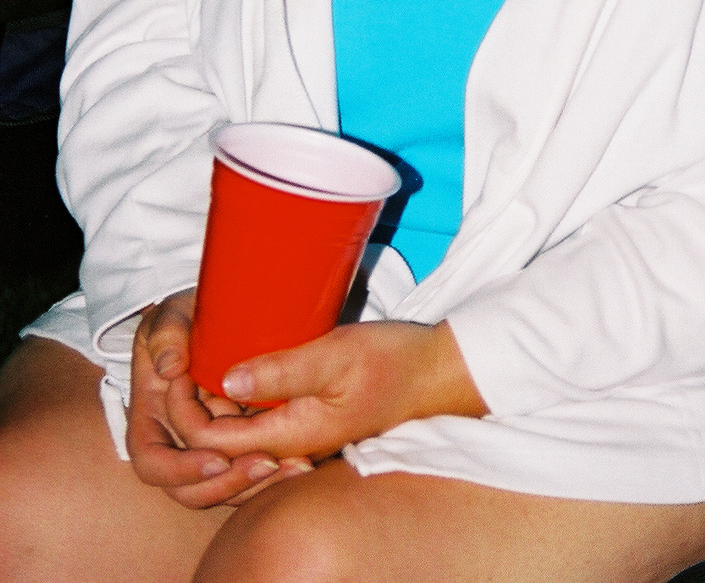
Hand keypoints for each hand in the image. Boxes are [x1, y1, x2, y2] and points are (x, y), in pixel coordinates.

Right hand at [126, 290, 313, 508]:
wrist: (218, 312)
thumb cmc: (187, 314)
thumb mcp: (173, 315)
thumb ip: (166, 333)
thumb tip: (170, 368)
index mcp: (150, 417)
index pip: (151, 461)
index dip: (180, 468)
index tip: (218, 457)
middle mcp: (174, 441)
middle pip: (188, 489)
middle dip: (226, 484)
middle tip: (265, 464)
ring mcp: (203, 447)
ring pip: (220, 489)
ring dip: (252, 485)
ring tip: (290, 466)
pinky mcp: (234, 443)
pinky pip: (244, 472)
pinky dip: (269, 476)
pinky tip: (301, 463)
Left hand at [184, 319, 487, 463]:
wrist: (435, 373)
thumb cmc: (392, 362)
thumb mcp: (336, 356)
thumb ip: (281, 371)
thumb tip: (226, 380)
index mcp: (292, 434)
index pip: (214, 442)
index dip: (185, 411)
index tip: (175, 369)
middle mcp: (289, 442)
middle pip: (218, 442)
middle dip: (190, 408)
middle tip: (176, 359)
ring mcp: (298, 431)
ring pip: (236, 429)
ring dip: (211, 401)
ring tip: (197, 355)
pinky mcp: (307, 416)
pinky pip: (258, 416)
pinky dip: (237, 396)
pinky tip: (234, 362)